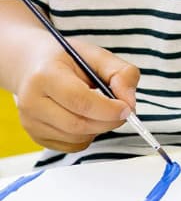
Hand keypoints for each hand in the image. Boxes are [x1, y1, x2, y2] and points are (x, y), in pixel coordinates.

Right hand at [13, 39, 138, 153]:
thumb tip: (129, 102)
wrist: (31, 66)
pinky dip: (87, 136)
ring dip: (99, 129)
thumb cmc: (66, 60)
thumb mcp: (96, 55)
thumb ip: (121, 73)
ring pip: (76, 138)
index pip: (80, 101)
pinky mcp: (36, 136)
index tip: (127, 108)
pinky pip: (71, 146)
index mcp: (45, 76)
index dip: (108, 109)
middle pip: (78, 124)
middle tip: (122, 111)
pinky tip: (86, 118)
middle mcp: (32, 102)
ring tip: (100, 109)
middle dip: (108, 121)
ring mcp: (31, 122)